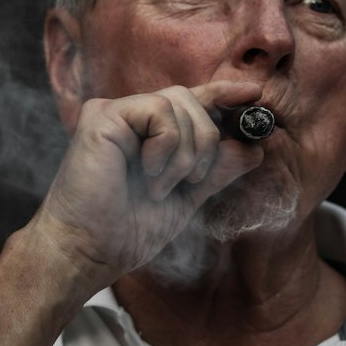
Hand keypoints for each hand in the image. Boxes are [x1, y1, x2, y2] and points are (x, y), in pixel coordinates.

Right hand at [28, 81, 264, 288]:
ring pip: (179, 104)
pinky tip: (148, 174)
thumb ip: (216, 172)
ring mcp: (114, 113)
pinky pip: (159, 112)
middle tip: (191, 182)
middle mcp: (130, 117)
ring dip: (185, 155)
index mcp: (147, 134)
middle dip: (206, 143)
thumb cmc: (126, 230)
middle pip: (191, 100)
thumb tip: (255, 149)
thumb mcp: (186, 199)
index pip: (191, 103)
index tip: (255, 94)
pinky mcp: (102, 116)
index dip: (222, 95)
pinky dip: (166, 148)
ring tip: (158, 187)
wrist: (89, 252)